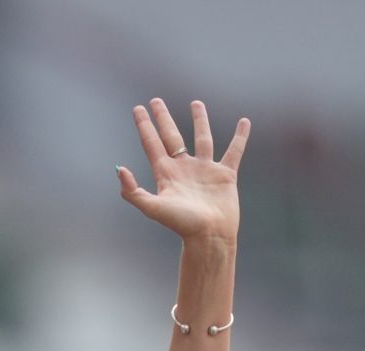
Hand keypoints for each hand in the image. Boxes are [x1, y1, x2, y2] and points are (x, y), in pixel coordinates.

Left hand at [116, 97, 247, 245]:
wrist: (210, 235)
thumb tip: (119, 169)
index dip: (144, 126)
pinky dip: (240, 137)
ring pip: (202, 138)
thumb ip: (133, 192)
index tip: (137, 109)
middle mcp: (184, 169)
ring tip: (196, 103)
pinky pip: (234, 151)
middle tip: (155, 100)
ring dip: (199, 120)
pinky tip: (245, 122)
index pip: (152, 144)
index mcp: (166, 174)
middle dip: (163, 119)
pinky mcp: (225, 174)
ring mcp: (205, 170)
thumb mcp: (153, 208)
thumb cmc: (182, 224)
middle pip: (171, 136)